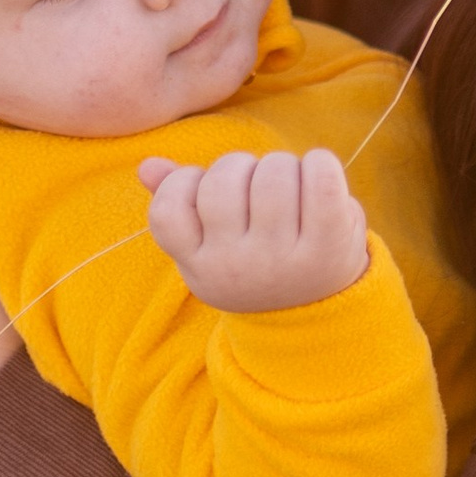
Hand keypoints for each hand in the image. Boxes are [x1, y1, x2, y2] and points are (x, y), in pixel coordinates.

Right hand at [138, 145, 368, 313]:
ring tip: (289, 186)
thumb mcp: (210, 244)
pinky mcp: (327, 247)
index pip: (168, 209)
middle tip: (255, 185)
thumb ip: (178, 204)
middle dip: (240, 166)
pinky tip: (318, 173)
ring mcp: (281, 259)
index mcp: (199, 265)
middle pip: (222, 181)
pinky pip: (320, 180)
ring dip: (282, 164)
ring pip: (272, 173)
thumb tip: (148, 166)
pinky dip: (320, 164)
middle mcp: (236, 268)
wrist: (315, 312)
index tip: (206, 191)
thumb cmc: (254, 259)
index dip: (184, 182)